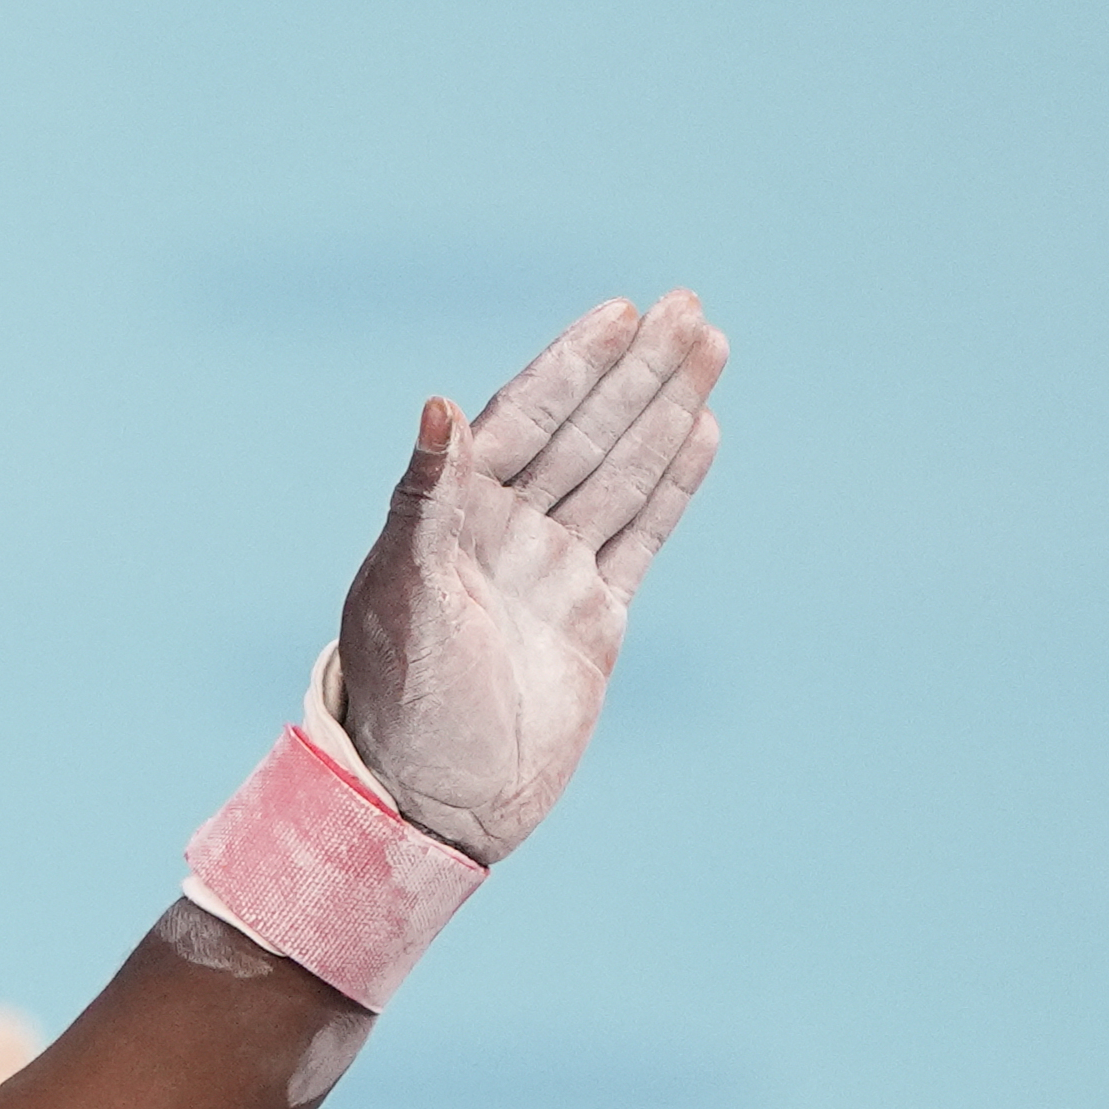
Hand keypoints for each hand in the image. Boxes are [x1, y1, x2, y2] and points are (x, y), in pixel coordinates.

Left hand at [332, 291, 726, 864]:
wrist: (432, 803)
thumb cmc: (399, 702)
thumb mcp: (405, 593)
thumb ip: (426, 498)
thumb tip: (438, 402)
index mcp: (450, 521)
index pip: (521, 421)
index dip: (570, 366)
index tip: (619, 313)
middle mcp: (503, 537)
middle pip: (582, 434)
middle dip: (634, 371)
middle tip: (687, 304)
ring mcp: (552, 574)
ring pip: (620, 473)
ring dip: (663, 411)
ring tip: (709, 344)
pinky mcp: (594, 619)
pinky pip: (642, 535)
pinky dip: (672, 484)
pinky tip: (701, 430)